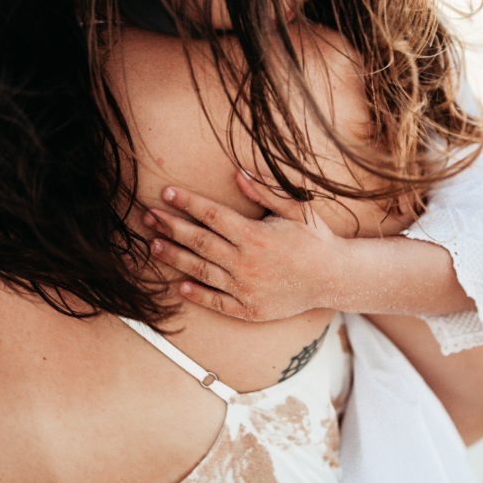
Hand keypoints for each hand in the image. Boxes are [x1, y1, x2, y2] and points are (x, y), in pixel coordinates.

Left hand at [143, 168, 348, 320]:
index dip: (187, 202)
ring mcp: (245, 288)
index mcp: (255, 235)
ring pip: (201, 271)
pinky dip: (197, 294)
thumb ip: (265, 192)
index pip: (211, 215)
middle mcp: (246, 262)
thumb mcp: (295, 209)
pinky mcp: (249, 309)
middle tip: (148, 216)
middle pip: (199, 241)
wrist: (335, 278)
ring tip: (154, 245)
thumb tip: (237, 173)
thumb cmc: (315, 239)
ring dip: (174, 257)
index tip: (166, 192)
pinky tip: (179, 285)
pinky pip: (216, 301)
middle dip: (170, 226)